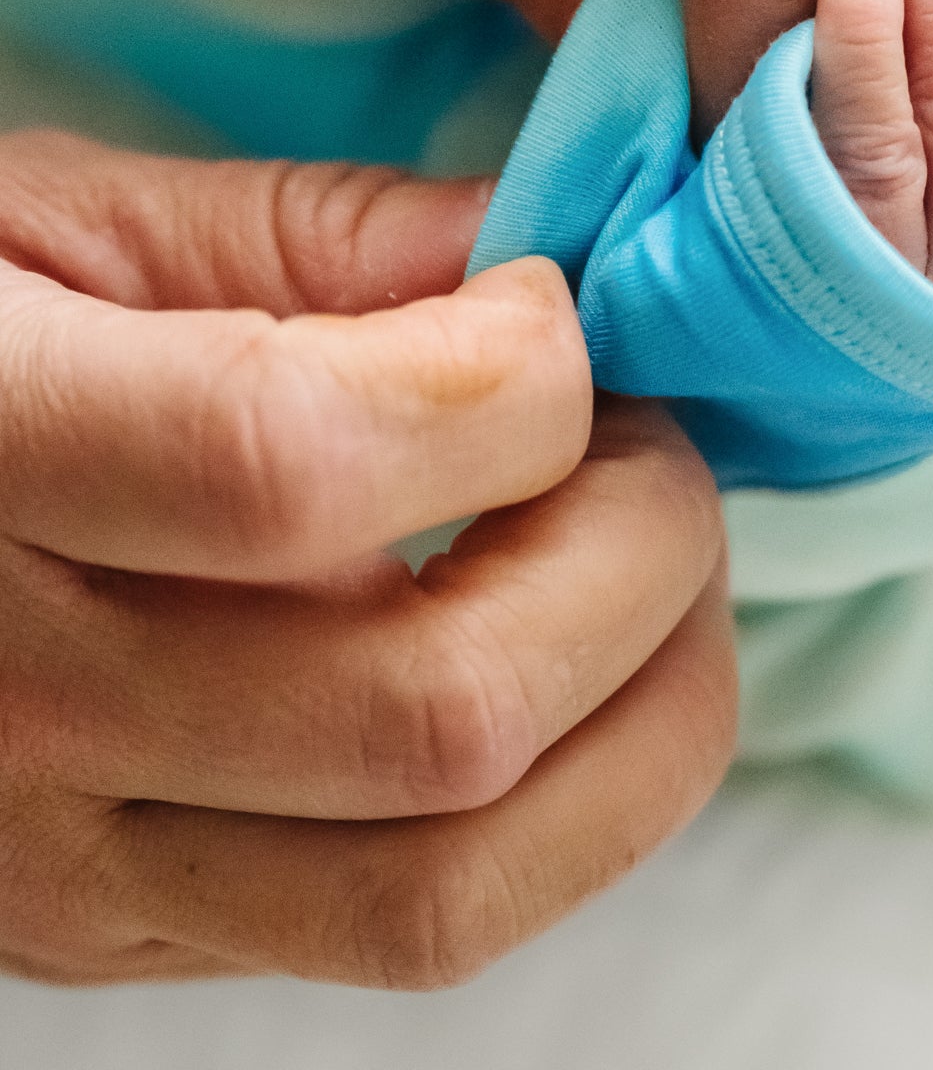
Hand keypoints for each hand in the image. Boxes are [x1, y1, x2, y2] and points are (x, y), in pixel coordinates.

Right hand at [0, 133, 731, 986]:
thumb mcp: (83, 222)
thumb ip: (328, 235)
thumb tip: (558, 261)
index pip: (288, 469)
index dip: (505, 381)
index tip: (552, 313)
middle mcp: (14, 714)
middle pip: (437, 717)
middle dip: (636, 554)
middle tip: (647, 446)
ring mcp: (81, 868)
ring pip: (457, 885)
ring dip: (644, 712)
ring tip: (648, 567)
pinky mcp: (143, 932)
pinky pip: (426, 922)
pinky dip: (572, 792)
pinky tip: (566, 655)